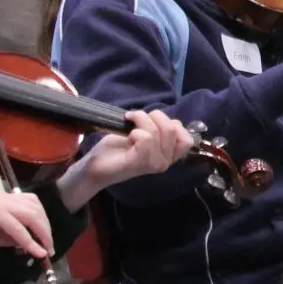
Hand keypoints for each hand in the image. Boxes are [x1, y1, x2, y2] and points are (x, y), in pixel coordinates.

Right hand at [0, 190, 53, 258]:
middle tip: (49, 247)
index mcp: (3, 200)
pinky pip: (18, 228)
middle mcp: (4, 198)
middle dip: (46, 229)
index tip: (46, 239)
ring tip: (45, 250)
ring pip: (31, 215)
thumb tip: (29, 244)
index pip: (32, 205)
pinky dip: (30, 241)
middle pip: (35, 209)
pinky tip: (36, 252)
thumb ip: (11, 236)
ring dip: (42, 234)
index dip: (43, 221)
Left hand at [62, 109, 194, 207]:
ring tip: (129, 123)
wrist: (95, 167)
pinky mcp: (139, 163)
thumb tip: (166, 119)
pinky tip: (127, 135)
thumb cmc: (118, 149)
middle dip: (155, 116)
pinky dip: (135, 130)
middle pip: (173, 129)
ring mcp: (153, 164)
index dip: (173, 124)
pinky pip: (145, 138)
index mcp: (169, 156)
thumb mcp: (143, 136)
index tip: (154, 123)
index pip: (187, 139)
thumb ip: (159, 130)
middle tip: (137, 119)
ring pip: (157, 131)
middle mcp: (165, 162)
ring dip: (141, 120)